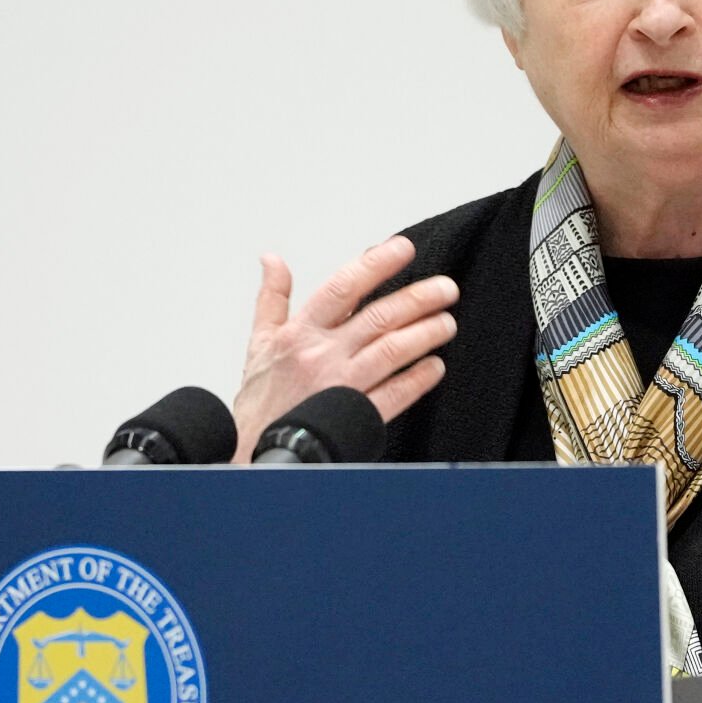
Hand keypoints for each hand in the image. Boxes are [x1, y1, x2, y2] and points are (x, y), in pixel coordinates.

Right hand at [231, 235, 457, 461]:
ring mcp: (341, 386)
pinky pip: (396, 394)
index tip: (403, 249)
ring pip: (393, 351)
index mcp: (299, 334)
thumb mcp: (259, 342)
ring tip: (447, 322)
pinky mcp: (354, 416)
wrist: (254, 454)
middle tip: (445, 288)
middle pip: (379, 317)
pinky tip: (435, 367)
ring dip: (426, 334)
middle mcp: (322, 356)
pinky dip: (419, 379)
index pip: (343, 286)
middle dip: (419, 299)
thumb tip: (272, 261)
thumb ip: (272, 298)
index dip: (377, 264)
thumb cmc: (260, 402)